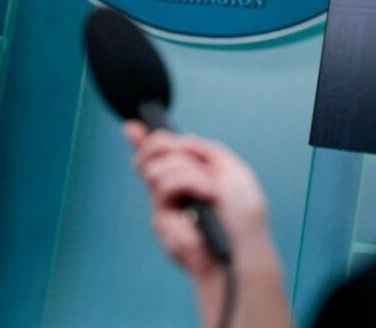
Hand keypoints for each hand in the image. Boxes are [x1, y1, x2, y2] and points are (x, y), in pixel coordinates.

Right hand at [125, 121, 270, 280]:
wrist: (243, 246)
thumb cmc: (243, 215)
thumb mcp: (231, 169)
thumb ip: (204, 150)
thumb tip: (179, 140)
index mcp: (190, 176)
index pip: (159, 157)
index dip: (142, 141)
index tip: (132, 129)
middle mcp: (173, 190)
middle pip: (148, 156)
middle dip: (162, 146)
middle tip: (186, 157)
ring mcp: (164, 205)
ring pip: (156, 168)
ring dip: (189, 173)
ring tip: (210, 192)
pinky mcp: (159, 220)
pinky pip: (164, 186)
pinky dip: (191, 184)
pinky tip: (204, 200)